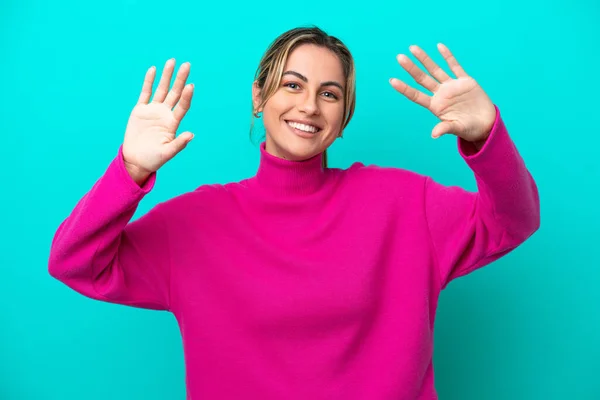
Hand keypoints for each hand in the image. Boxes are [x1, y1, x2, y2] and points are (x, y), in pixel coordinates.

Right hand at [122, 59, 194, 184]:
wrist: (136, 160)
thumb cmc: (154, 159)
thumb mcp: (167, 153)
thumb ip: (178, 144)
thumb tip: (191, 135)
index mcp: (173, 123)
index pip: (182, 106)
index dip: (187, 96)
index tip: (191, 85)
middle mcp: (165, 114)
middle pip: (175, 93)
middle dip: (180, 79)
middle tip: (187, 64)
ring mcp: (153, 111)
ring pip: (161, 89)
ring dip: (167, 76)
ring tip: (172, 61)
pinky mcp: (140, 110)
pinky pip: (146, 93)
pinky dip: (149, 81)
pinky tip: (153, 69)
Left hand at [390, 43, 495, 143]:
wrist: (485, 123)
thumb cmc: (468, 128)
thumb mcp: (456, 128)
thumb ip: (445, 128)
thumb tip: (434, 135)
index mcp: (435, 106)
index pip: (416, 95)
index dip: (405, 89)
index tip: (392, 81)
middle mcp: (440, 94)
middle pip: (422, 79)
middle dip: (411, 68)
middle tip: (399, 57)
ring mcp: (451, 86)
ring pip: (435, 69)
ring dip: (424, 59)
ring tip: (413, 48)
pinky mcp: (465, 81)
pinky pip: (454, 66)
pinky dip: (448, 56)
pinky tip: (439, 46)